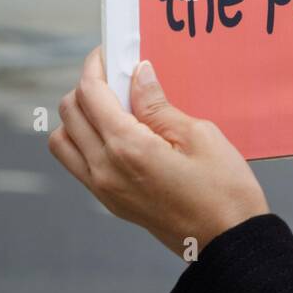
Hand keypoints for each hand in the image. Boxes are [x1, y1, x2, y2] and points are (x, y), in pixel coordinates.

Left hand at [49, 46, 269, 258]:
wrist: (228, 241)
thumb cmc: (223, 187)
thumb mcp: (198, 134)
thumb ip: (159, 105)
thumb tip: (138, 74)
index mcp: (127, 148)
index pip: (91, 95)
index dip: (95, 66)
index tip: (108, 51)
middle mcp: (105, 170)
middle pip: (70, 113)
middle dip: (87, 86)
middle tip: (116, 73)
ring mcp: (104, 190)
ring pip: (64, 141)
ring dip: (80, 116)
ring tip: (115, 104)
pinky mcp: (111, 202)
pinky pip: (78, 163)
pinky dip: (86, 140)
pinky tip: (120, 131)